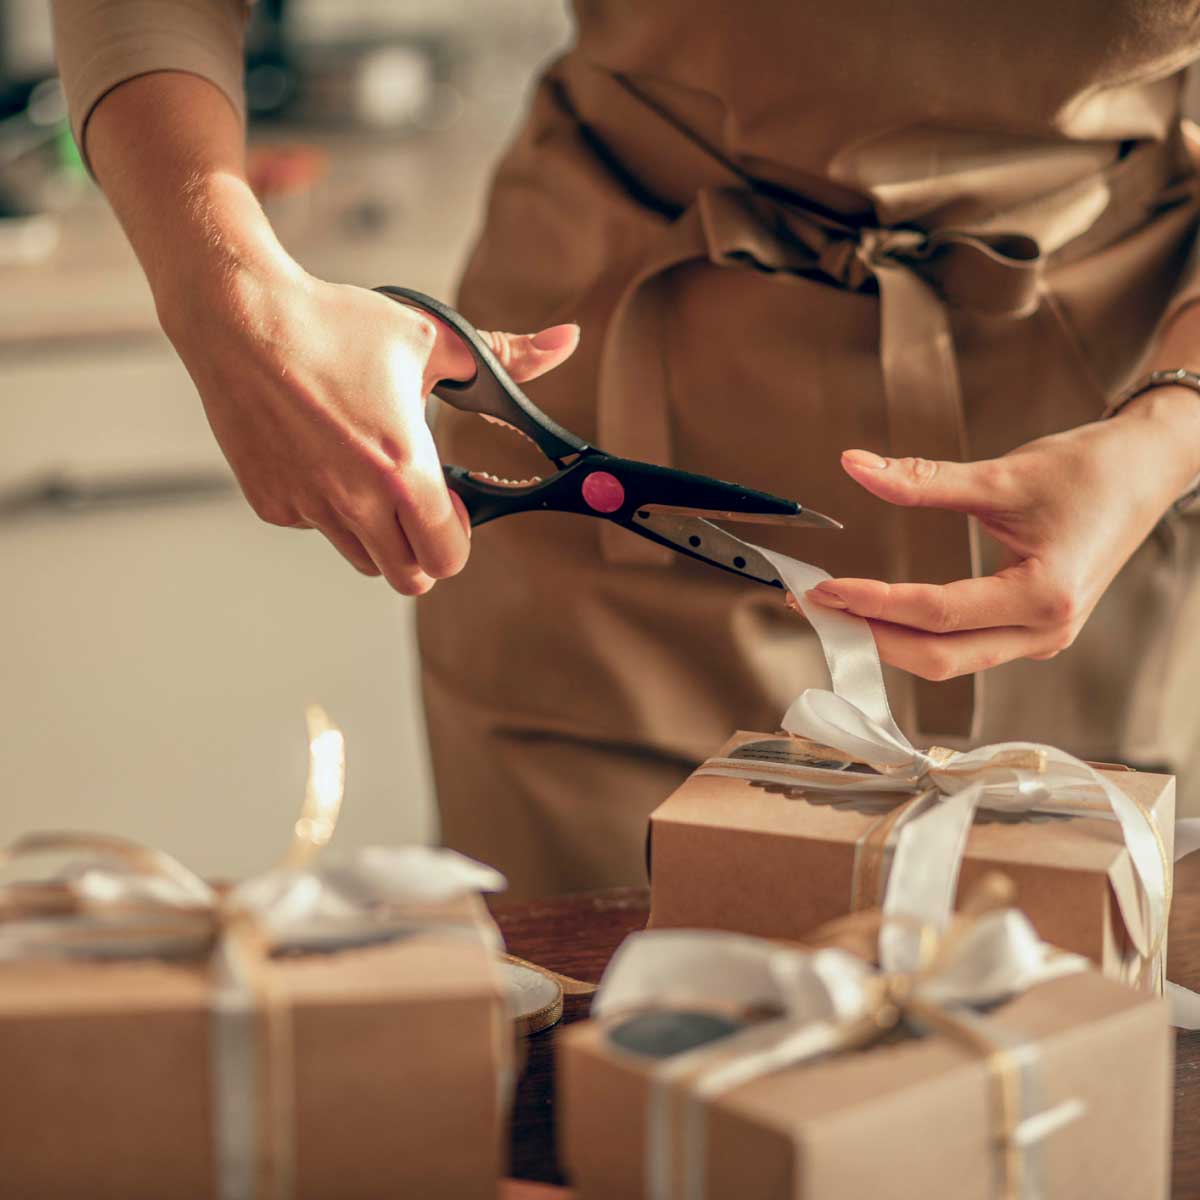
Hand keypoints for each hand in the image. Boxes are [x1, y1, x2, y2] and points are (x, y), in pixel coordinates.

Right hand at [82, 70, 579, 594]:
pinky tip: (322, 454)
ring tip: (369, 471)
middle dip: (425, 551)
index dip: (459, 538)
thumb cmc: (337, 323)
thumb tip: (568, 341)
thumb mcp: (431, 337)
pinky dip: (329, 508)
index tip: (454, 501)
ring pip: (363, 559)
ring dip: (379, 533)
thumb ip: (507, 356)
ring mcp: (308, 506)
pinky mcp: (271, 502)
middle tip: (419, 502)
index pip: (448, 559)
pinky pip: (316, 527)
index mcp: (401, 469)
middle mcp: (353, 501)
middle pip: (409, 578)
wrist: (237, 316)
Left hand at [802, 391, 1199, 679]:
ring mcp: (1041, 639)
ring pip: (951, 660)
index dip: (874, 601)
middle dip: (871, 635)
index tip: (825, 588)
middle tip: (815, 607)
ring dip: (890, 640)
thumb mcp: (1003, 473)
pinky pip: (966, 649)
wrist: (1148, 470)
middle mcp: (1045, 631)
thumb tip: (856, 466)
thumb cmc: (1091, 471)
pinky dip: (918, 637)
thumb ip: (924, 478)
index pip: (937, 612)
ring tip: (838, 612)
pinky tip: (881, 616)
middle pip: (938, 657)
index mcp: (1044, 595)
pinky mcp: (1033, 632)